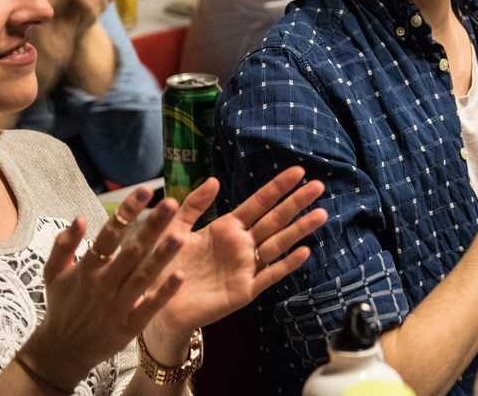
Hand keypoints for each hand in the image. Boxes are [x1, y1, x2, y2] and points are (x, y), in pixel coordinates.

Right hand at [20, 187, 185, 390]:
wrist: (61, 352)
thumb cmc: (62, 305)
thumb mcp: (54, 274)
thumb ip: (64, 245)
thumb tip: (80, 217)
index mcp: (86, 269)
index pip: (108, 234)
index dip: (127, 212)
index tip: (146, 189)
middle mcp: (103, 284)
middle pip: (131, 251)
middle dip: (151, 227)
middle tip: (172, 203)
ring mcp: (117, 305)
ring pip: (143, 277)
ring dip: (161, 257)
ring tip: (182, 235)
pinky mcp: (129, 325)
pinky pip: (149, 307)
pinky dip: (163, 293)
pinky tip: (181, 276)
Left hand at [144, 168, 326, 345]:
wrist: (156, 305)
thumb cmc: (165, 267)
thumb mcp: (174, 229)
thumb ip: (193, 205)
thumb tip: (214, 179)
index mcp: (227, 228)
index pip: (259, 203)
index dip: (278, 187)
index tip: (298, 171)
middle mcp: (242, 245)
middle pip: (275, 219)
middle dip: (296, 203)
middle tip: (319, 186)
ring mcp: (245, 267)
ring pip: (278, 244)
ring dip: (299, 230)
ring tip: (321, 214)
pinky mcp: (244, 290)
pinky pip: (269, 275)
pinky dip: (286, 265)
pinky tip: (304, 252)